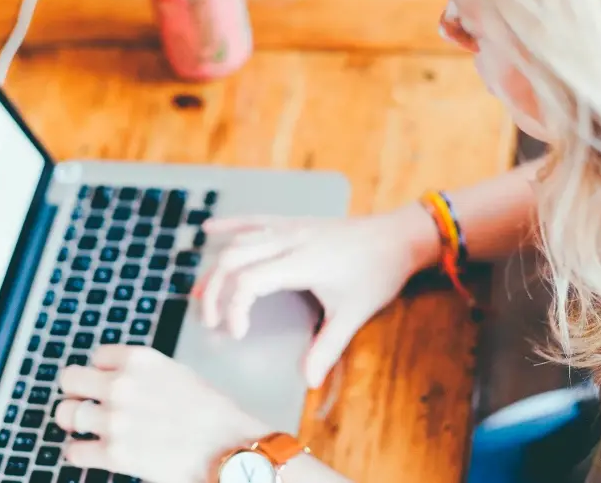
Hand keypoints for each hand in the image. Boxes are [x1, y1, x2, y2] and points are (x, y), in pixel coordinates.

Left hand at [55, 345, 265, 482]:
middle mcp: (121, 385)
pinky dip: (81, 452)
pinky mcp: (113, 454)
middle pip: (69, 379)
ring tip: (91, 428)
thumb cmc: (209, 411)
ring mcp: (114, 420)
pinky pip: (73, 450)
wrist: (227, 446)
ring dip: (76, 422)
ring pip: (65, 414)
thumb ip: (142, 373)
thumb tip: (115, 378)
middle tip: (87, 403)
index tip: (108, 381)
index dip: (102, 371)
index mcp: (139, 360)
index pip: (96, 356)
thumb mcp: (175, 373)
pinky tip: (97, 451)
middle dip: (77, 392)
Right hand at [195, 203, 439, 387]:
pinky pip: (255, 219)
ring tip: (201, 294)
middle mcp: (289, 240)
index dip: (235, 309)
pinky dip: (230, 224)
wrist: (399, 236)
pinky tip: (209, 229)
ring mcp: (290, 227)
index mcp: (301, 262)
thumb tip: (308, 381)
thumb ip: (328, 347)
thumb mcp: (354, 313)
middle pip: (233, 259)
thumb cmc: (378, 273)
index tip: (238, 335)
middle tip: (212, 322)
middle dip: (215, 291)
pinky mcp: (294, 222)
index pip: (248, 281)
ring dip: (216, 267)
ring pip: (239, 241)